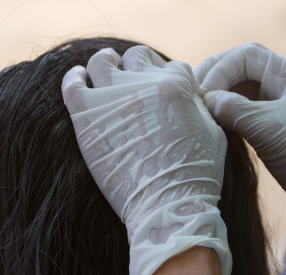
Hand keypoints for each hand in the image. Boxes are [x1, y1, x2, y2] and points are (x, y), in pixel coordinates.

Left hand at [62, 46, 230, 274]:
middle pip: (136, 56)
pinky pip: (72, 82)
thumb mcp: (214, 134)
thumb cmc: (195, 177)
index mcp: (177, 85)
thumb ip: (198, 106)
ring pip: (102, 61)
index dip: (164, 79)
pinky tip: (79, 82)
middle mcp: (144, 83)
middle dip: (136, 68)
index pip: (168, 65)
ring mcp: (112, 97)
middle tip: (131, 85)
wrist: (166, 208)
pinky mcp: (87, 116)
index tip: (157, 95)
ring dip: (105, 65)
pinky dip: (73, 77)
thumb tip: (187, 96)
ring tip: (104, 78)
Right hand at [196, 43, 285, 196]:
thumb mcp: (267, 130)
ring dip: (220, 94)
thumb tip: (206, 99)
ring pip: (243, 89)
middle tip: (194, 93)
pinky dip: (227, 111)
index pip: (249, 56)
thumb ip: (234, 109)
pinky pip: (246, 109)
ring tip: (200, 107)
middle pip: (245, 68)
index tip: (204, 95)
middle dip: (217, 77)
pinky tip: (212, 120)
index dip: (221, 70)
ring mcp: (283, 106)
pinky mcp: (276, 126)